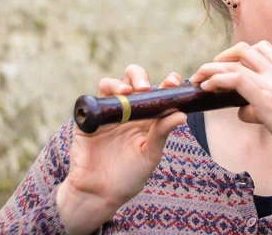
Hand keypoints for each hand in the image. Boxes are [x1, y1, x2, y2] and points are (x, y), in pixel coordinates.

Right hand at [57, 66, 186, 233]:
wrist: (98, 193)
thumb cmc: (129, 177)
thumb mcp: (150, 155)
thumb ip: (162, 133)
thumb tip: (182, 114)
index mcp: (148, 117)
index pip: (159, 93)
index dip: (166, 83)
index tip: (173, 82)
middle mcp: (129, 110)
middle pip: (134, 80)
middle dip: (140, 76)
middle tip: (145, 88)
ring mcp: (109, 112)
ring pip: (113, 85)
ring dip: (121, 83)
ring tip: (128, 91)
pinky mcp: (89, 118)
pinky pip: (94, 98)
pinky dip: (102, 94)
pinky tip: (111, 100)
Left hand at [190, 41, 271, 170]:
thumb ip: (263, 105)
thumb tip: (242, 110)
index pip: (262, 49)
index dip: (239, 55)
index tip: (225, 67)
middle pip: (246, 49)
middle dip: (222, 56)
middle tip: (208, 71)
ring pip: (236, 60)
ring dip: (211, 67)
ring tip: (198, 78)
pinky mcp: (265, 98)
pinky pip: (234, 78)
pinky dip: (216, 79)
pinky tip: (207, 88)